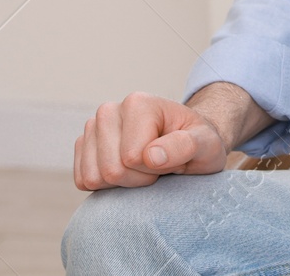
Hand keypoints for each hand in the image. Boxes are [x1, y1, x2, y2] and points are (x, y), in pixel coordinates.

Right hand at [73, 91, 230, 189]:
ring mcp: (92, 128)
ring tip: (144, 167)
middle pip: (111, 170)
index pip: (132, 158)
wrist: (188, 143)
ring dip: (123, 183)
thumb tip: (150, 156)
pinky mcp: (83, 147)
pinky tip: (127, 171)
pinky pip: (83, 181)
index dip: (155, 169)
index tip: (171, 158)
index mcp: (137, 103)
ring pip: (94, 178)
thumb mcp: (207, 144)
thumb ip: (185, 146)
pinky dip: (106, 186)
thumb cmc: (199, 143)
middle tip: (159, 165)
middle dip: (138, 178)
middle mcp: (109, 111)